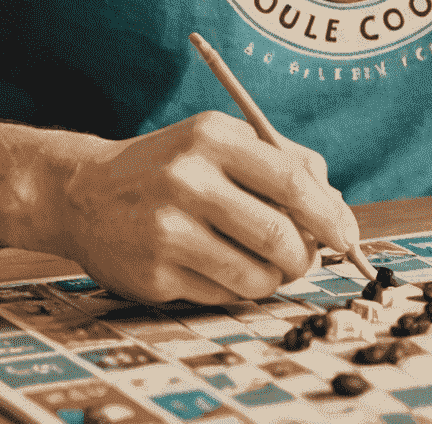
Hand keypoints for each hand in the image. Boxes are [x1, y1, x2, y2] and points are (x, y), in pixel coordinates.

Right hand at [56, 110, 358, 304]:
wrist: (85, 192)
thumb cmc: (170, 164)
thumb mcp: (219, 140)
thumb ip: (281, 161)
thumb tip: (337, 207)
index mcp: (211, 137)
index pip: (289, 178)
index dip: (327, 213)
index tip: (346, 235)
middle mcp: (188, 180)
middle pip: (278, 234)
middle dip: (305, 255)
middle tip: (305, 258)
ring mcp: (168, 229)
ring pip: (255, 275)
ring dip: (274, 279)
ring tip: (265, 265)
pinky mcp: (154, 274)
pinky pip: (222, 295)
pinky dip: (238, 290)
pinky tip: (222, 269)